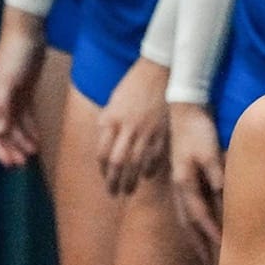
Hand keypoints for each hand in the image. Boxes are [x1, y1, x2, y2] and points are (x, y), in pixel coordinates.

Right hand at [0, 6, 46, 167]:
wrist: (28, 33)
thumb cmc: (14, 55)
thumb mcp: (7, 80)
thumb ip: (1, 106)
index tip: (9, 163)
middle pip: (2, 131)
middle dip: (11, 148)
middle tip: (23, 164)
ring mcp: (10, 97)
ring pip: (15, 126)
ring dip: (22, 140)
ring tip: (33, 154)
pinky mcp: (24, 93)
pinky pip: (26, 116)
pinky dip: (31, 128)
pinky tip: (38, 139)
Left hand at [96, 58, 168, 194]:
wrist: (159, 72)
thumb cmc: (134, 85)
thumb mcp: (113, 101)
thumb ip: (108, 122)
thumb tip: (105, 141)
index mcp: (111, 120)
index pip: (102, 153)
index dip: (102, 169)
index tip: (104, 176)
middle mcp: (127, 128)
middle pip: (117, 163)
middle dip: (114, 181)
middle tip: (114, 193)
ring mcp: (146, 131)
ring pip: (136, 164)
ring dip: (131, 180)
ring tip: (129, 190)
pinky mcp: (162, 132)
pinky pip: (155, 156)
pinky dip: (150, 169)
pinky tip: (147, 176)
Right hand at [169, 102, 224, 264]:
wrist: (184, 110)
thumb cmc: (198, 129)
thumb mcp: (209, 150)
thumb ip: (216, 173)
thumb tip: (223, 195)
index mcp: (184, 182)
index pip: (199, 215)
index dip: (212, 232)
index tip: (224, 249)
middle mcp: (179, 187)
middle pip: (189, 224)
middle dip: (200, 245)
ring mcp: (180, 184)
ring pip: (186, 218)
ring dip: (196, 237)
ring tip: (206, 255)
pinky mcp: (184, 178)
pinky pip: (189, 208)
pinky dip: (195, 223)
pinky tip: (202, 228)